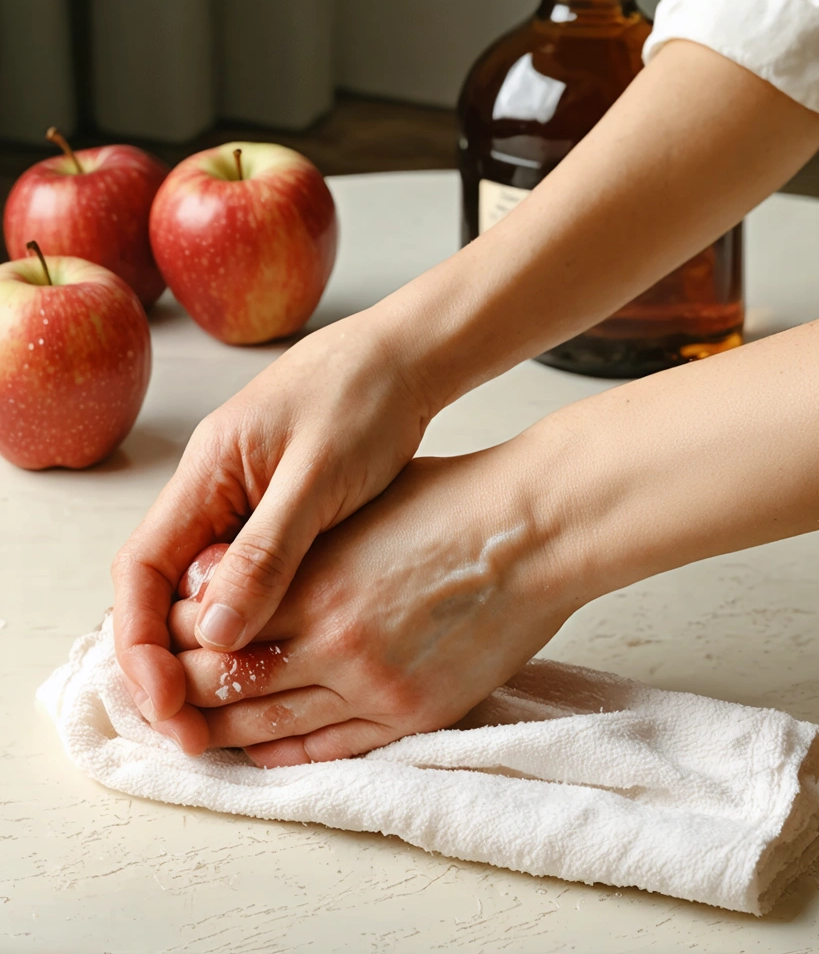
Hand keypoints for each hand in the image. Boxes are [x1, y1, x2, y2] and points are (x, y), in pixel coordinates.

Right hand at [112, 310, 436, 753]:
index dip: (141, 642)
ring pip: (207, 587)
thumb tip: (215, 632)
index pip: (142, 568)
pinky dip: (252, 620)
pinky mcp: (285, 511)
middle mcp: (214, 490)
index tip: (168, 702)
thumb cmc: (366, 398)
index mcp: (207, 473)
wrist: (408, 357)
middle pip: (164, 588)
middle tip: (197, 730)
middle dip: (170, 660)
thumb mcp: (319, 476)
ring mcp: (248, 501)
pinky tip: (273, 658)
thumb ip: (267, 550)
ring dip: (211, 648)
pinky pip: (251, 575)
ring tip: (228, 714)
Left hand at [165, 445, 574, 764]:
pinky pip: (329, 749)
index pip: (207, 627)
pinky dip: (283, 754)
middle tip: (165, 695)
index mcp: (314, 582)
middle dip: (182, 692)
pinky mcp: (413, 712)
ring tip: (195, 732)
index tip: (164, 639)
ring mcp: (374, 684)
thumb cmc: (452, 503)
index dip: (172, 637)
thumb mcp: (357, 510)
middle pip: (222, 685)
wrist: (533, 531)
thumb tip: (230, 580)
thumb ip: (291, 550)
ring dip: (220, 732)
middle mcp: (334, 642)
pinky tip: (260, 750)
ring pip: (266, 727)